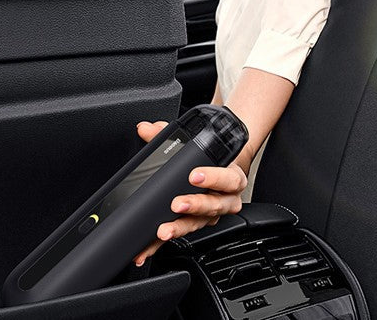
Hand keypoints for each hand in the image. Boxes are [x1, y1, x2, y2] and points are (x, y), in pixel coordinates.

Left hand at [131, 120, 247, 266]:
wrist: (223, 172)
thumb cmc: (209, 159)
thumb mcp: (194, 144)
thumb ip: (167, 134)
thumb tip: (145, 128)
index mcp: (231, 177)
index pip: (228, 179)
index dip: (213, 178)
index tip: (195, 175)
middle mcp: (225, 199)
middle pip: (213, 206)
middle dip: (195, 206)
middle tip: (177, 204)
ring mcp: (211, 216)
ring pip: (199, 224)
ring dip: (180, 228)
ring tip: (163, 231)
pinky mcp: (196, 226)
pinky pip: (182, 235)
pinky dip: (163, 244)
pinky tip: (148, 247)